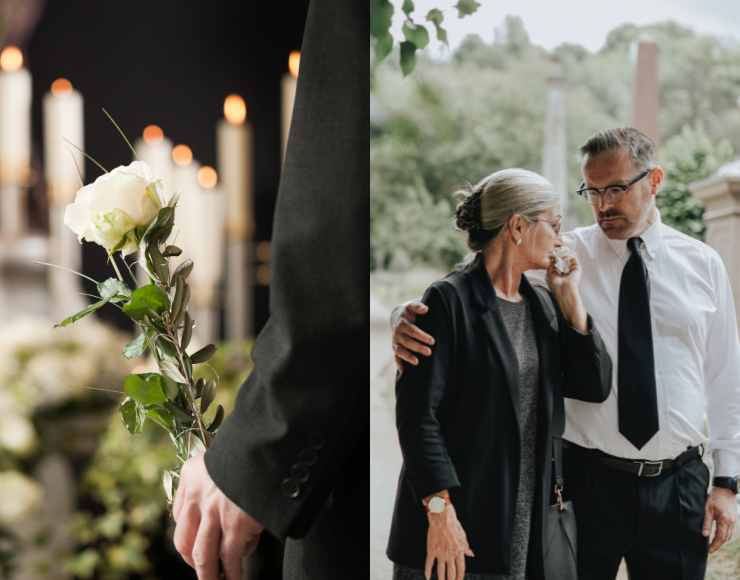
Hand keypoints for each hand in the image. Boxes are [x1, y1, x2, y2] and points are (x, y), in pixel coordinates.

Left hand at [173, 453, 263, 579]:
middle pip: (184, 543)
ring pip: (203, 556)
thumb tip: (226, 512)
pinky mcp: (236, 524)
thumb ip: (217, 481)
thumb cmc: (252, 449)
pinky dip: (232, 572)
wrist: (268, 443)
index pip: (180, 517)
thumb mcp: (224, 458)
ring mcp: (215, 513)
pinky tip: (235, 578)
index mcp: (191, 477)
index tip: (198, 545)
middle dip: (192, 563)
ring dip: (208, 576)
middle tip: (204, 573)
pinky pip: (230, 556)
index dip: (189, 536)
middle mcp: (196, 496)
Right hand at [391, 301, 433, 373]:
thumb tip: (426, 308)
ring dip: (408, 357)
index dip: (422, 336)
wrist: (397, 317)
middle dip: (418, 347)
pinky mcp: (396, 348)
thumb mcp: (411, 307)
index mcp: (402, 323)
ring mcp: (396, 342)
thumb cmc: (408, 312)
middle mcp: (397, 334)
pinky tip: (404, 371)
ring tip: (417, 362)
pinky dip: (399, 364)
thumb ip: (418, 307)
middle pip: (407, 342)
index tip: (432, 341)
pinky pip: (396, 357)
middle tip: (429, 352)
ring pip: (400, 351)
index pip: (412, 331)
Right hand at [425, 504, 473, 579]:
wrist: (442, 518)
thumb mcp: (463, 536)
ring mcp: (440, 553)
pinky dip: (428, 570)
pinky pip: (429, 562)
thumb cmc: (453, 525)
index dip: (460, 576)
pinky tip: (427, 576)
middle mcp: (450, 555)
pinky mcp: (431, 550)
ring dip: (441, 578)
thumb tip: (470, 554)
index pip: (461, 568)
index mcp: (459, 552)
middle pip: (451, 572)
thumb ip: (466, 547)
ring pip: (441, 570)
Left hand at [545, 248, 581, 295]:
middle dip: (560, 252)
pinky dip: (568, 255)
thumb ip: (552, 264)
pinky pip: (574, 257)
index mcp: (559, 270)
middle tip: (556, 251)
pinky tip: (564, 259)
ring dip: (564, 253)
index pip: (558, 258)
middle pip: (564, 255)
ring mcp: (572, 267)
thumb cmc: (556, 285)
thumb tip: (554, 256)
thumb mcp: (549, 272)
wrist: (563, 291)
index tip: (552, 251)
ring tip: (560, 256)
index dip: (556, 254)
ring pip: (570, 255)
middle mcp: (566, 268)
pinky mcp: (577, 267)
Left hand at [703, 487, 737, 552]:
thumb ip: (706, 522)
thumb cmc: (714, 498)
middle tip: (711, 550)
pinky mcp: (734, 518)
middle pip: (726, 538)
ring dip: (722, 541)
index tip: (710, 550)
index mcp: (725, 520)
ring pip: (729, 535)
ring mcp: (734, 520)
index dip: (715, 544)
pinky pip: (730, 530)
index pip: (720, 536)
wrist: (725, 489)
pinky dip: (725, 535)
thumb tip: (705, 535)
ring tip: (714, 545)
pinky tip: (719, 536)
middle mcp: (731, 522)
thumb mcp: (707, 509)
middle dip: (718, 545)